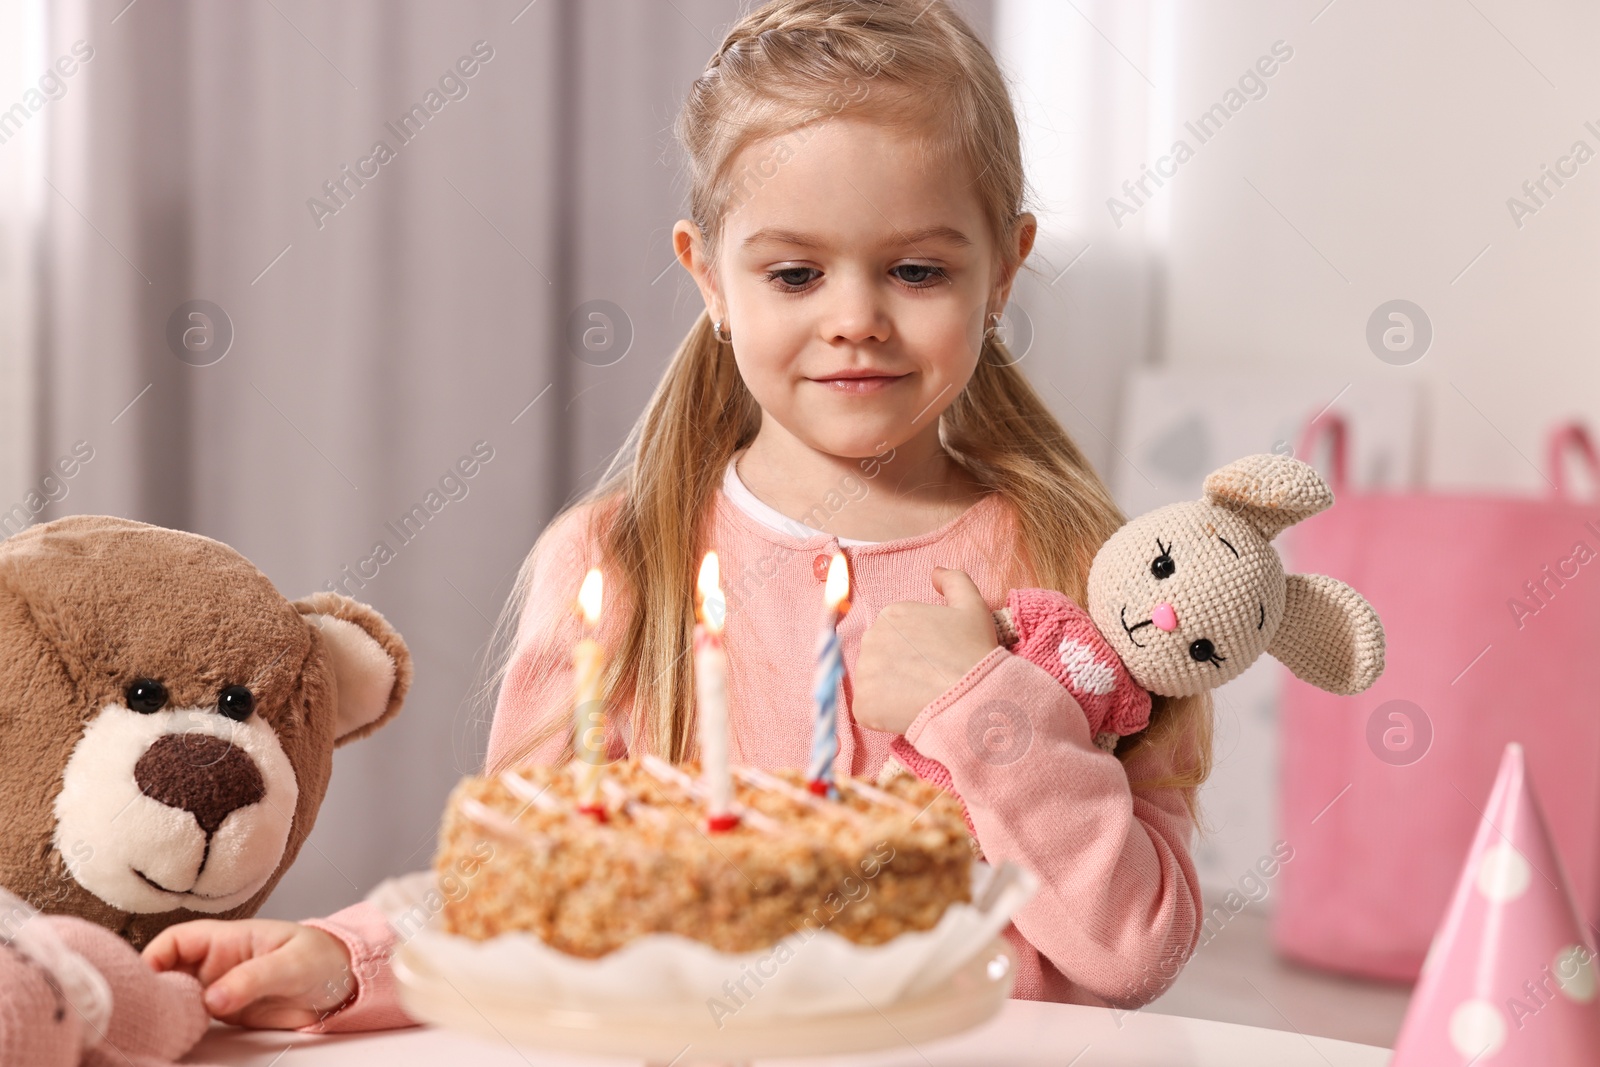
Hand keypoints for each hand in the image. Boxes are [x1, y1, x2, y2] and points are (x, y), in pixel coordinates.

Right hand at [142, 918, 354, 1029]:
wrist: (343, 983)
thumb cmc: (320, 958)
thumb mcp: (291, 965)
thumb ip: (252, 979)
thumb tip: (210, 999)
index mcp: (227, 938)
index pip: (176, 941)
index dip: (154, 957)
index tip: (145, 983)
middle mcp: (215, 962)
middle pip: (166, 971)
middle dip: (151, 989)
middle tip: (142, 1016)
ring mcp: (218, 988)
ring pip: (175, 996)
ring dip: (163, 1011)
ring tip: (151, 1031)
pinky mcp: (225, 1011)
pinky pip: (192, 1017)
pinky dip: (179, 1026)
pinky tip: (172, 1038)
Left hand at [852, 566, 998, 735]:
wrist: (973, 696)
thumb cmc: (974, 652)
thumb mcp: (972, 605)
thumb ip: (953, 580)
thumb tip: (935, 572)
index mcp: (892, 614)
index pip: (894, 636)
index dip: (914, 652)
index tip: (933, 661)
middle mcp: (871, 638)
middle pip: (879, 657)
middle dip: (898, 669)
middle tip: (928, 681)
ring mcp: (864, 672)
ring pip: (873, 684)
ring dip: (890, 693)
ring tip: (920, 697)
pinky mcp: (863, 704)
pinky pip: (868, 711)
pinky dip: (884, 716)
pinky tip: (908, 713)